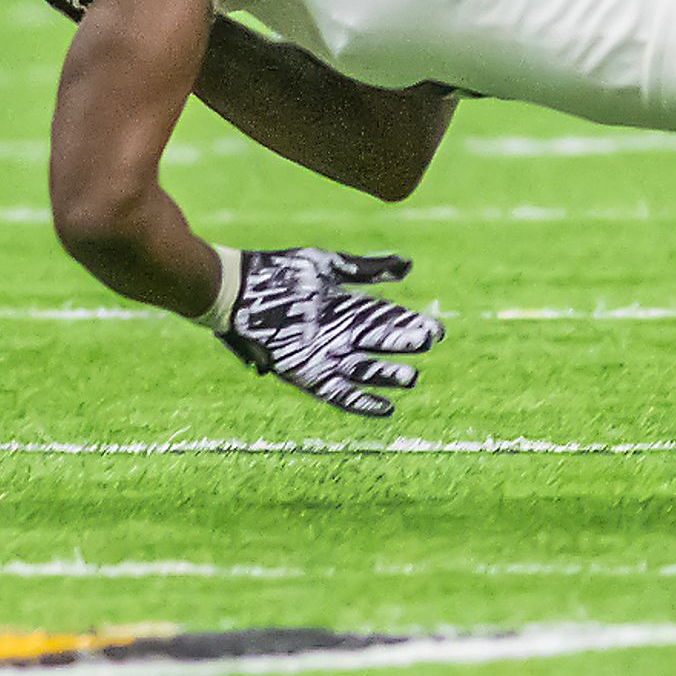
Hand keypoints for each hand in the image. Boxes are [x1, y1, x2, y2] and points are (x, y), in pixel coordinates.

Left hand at [209, 246, 441, 416]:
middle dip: (404, 346)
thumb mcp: (327, 266)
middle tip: (430, 344)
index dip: (410, 324)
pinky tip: (385, 409)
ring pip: (364, 371)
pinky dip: (362, 402)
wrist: (238, 289)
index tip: (436, 330)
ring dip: (387, 376)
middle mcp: (339, 335)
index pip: (386, 319)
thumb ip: (366, 270)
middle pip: (380, 344)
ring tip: (411, 378)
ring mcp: (324, 355)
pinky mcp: (307, 373)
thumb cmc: (279, 272)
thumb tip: (408, 266)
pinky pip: (339, 394)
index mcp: (345, 308)